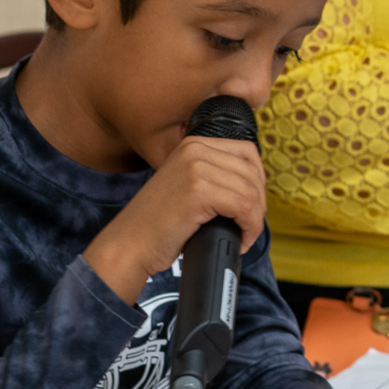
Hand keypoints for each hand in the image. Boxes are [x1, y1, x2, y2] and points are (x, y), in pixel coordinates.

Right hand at [82, 134, 264, 303]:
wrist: (130, 244)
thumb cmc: (159, 224)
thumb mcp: (187, 185)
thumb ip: (214, 175)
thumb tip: (256, 186)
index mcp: (193, 144)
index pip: (247, 152)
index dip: (258, 181)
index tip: (253, 205)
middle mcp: (194, 149)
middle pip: (252, 172)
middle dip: (258, 203)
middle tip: (248, 226)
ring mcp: (195, 168)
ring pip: (250, 192)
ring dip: (254, 219)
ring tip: (243, 236)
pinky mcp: (198, 191)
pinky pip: (244, 207)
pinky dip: (250, 227)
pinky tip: (241, 240)